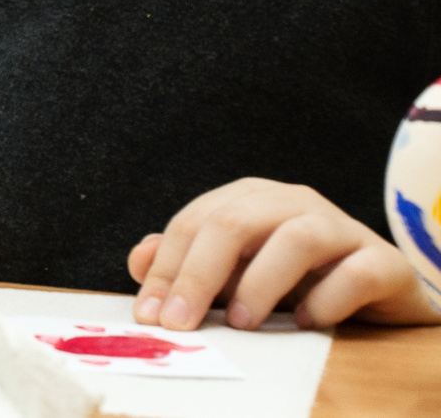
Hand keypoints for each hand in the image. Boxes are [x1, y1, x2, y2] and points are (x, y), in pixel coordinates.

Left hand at [129, 178, 440, 329]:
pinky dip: (329, 298)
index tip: (149, 314)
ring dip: (261, 283)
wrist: (379, 294)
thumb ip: (188, 264)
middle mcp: (294, 202)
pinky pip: (357, 272)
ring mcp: (342, 227)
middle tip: (181, 322)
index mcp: (251, 198)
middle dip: (199, 274)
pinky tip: (308, 323)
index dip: (166, 267)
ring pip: (297, 238)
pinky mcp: (384, 261)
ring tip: (242, 323)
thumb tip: (138, 260)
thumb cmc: (297, 280)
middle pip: (235, 222)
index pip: (195, 222)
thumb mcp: (235, 273)